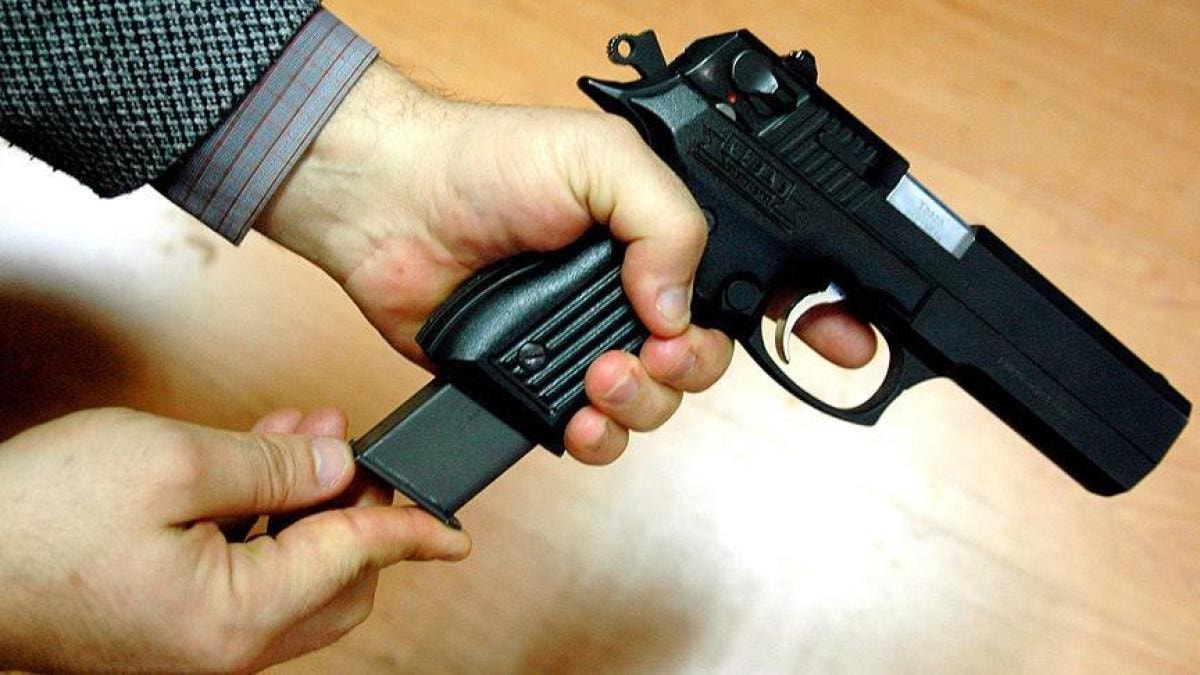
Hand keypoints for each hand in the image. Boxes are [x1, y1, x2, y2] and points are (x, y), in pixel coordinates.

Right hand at [0, 407, 468, 671]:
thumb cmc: (34, 520)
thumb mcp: (172, 464)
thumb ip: (274, 466)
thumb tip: (341, 467)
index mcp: (236, 617)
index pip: (358, 562)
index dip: (412, 530)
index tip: (454, 526)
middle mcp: (223, 648)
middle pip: (338, 581)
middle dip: (356, 507)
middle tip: (348, 445)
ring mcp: (195, 644)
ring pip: (294, 577)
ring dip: (310, 507)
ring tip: (299, 437)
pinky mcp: (170, 628)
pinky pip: (248, 579)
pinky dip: (265, 525)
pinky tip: (254, 469)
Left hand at [258, 61, 875, 463]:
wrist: (390, 208)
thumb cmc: (487, 163)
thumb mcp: (602, 161)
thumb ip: (668, 223)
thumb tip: (679, 309)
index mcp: (660, 236)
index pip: (753, 282)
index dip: (807, 315)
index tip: (842, 343)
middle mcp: (632, 292)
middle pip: (708, 359)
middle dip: (693, 368)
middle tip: (653, 350)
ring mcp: (586, 340)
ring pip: (658, 403)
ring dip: (643, 403)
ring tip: (601, 377)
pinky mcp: (541, 386)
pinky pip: (598, 434)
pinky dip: (600, 438)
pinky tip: (579, 422)